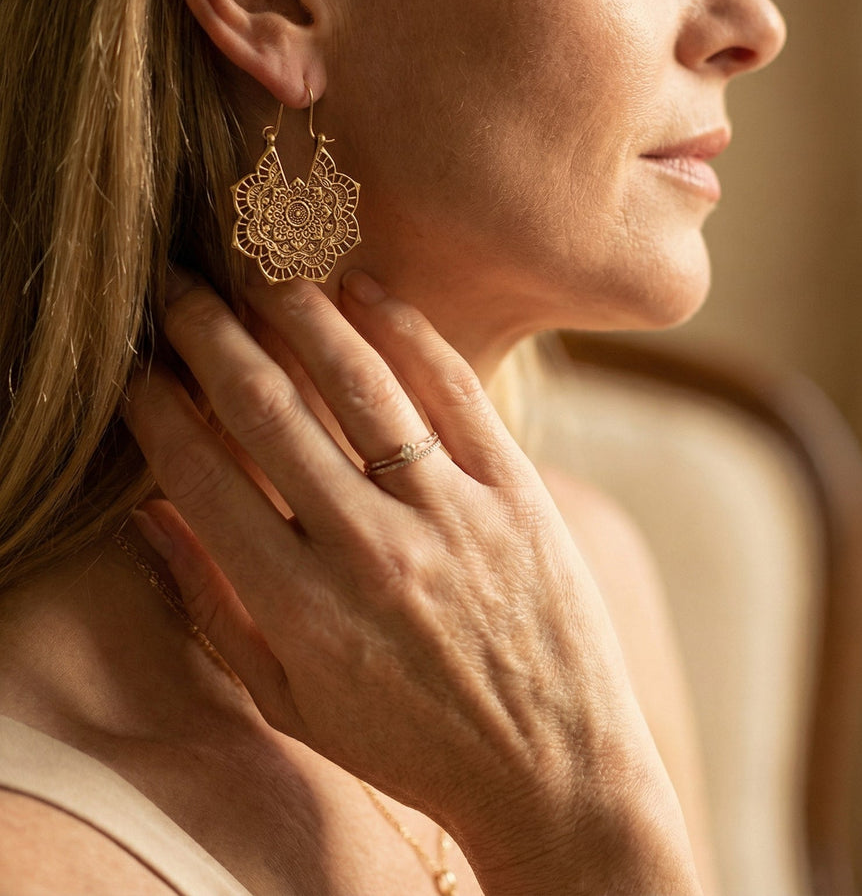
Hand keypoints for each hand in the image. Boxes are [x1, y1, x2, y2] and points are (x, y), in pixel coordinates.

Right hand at [123, 270, 701, 895]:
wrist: (550, 767)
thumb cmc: (409, 740)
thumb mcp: (290, 703)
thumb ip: (213, 608)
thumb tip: (147, 515)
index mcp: (303, 612)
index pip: (205, 479)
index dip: (158, 410)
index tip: (137, 368)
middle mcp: (372, 553)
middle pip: (270, 412)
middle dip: (208, 336)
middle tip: (177, 288)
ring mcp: (451, 516)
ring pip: (360, 384)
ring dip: (298, 313)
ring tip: (259, 269)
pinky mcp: (516, 490)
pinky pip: (453, 390)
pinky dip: (404, 329)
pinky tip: (362, 288)